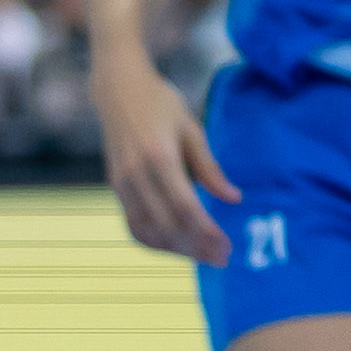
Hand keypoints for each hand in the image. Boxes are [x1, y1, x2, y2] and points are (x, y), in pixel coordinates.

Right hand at [94, 44, 240, 263]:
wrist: (118, 91)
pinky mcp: (116, 187)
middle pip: (167, 224)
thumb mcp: (192, 130)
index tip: (228, 247)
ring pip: (147, 230)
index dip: (206, 232)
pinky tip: (177, 245)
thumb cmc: (161, 106)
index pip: (184, 207)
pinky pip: (133, 224)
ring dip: (176, 249)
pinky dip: (155, 241)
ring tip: (204, 256)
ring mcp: (121, 183)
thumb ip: (210, 168)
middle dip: (196, 247)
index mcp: (158, 157)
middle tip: (222, 259)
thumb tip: (234, 199)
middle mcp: (135, 174)